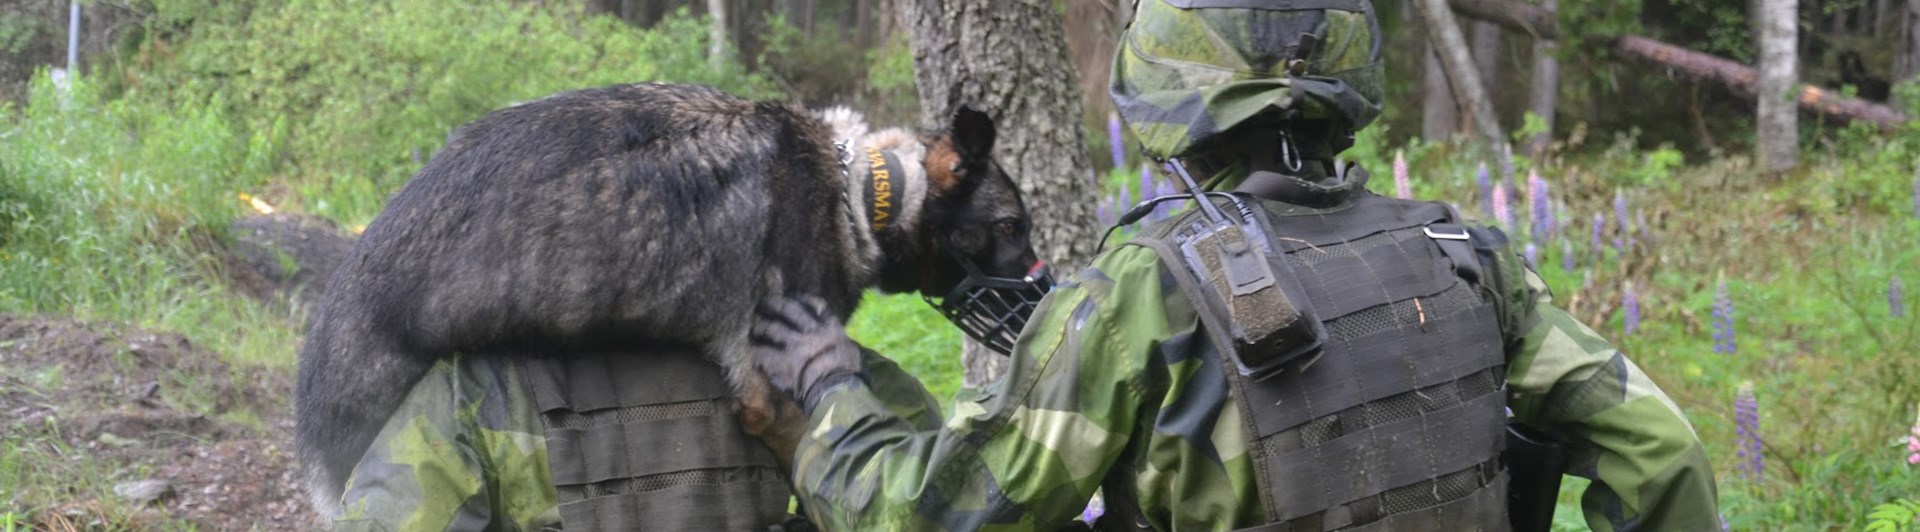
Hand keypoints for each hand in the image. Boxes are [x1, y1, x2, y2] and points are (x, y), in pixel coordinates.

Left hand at [750, 294, 864, 410]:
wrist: (838, 392)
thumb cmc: (850, 376)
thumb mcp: (853, 353)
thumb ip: (843, 345)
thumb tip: (845, 348)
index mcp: (830, 328)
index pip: (816, 305)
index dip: (802, 298)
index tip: (793, 296)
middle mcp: (810, 331)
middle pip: (788, 309)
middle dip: (774, 304)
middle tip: (763, 304)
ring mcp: (793, 345)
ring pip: (770, 328)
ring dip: (760, 328)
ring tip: (754, 329)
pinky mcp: (780, 361)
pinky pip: (761, 352)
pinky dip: (756, 353)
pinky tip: (753, 355)